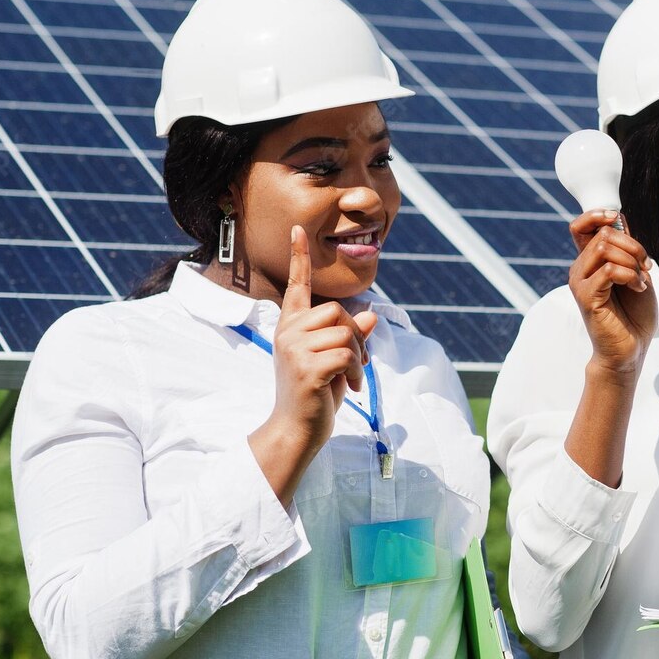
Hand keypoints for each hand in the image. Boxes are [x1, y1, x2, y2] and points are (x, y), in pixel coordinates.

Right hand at [249, 225, 377, 503]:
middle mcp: (288, 334)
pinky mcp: (306, 368)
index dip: (299, 257)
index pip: (297, 287)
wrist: (297, 430)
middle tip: (356, 362)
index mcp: (291, 328)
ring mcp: (294, 350)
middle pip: (337, 311)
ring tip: (351, 377)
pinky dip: (357, 371)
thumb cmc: (316, 395)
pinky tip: (351, 387)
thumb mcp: (336, 361)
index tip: (299, 229)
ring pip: (345, 332)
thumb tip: (371, 316)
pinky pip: (347, 354)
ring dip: (358, 357)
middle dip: (355, 336)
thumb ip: (349, 337)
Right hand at [568, 210, 656, 373]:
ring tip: (641, 279)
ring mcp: (580, 282)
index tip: (617, 220)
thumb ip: (626, 249)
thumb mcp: (635, 272)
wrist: (631, 349)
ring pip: (604, 248)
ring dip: (632, 260)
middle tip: (645, 266)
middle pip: (603, 234)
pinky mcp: (586, 297)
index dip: (597, 215)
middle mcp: (580, 269)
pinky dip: (630, 276)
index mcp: (590, 261)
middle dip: (633, 245)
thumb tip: (620, 219)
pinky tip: (639, 288)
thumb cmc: (634, 314)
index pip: (580, 226)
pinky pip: (608, 270)